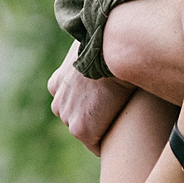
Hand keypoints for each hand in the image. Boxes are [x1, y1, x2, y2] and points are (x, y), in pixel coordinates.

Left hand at [48, 41, 136, 155]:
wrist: (111, 49)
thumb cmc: (107, 42)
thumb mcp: (91, 43)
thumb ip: (91, 52)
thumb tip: (104, 37)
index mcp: (57, 83)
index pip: (73, 102)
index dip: (92, 103)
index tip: (109, 101)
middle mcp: (58, 102)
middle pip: (78, 118)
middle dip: (95, 118)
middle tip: (119, 112)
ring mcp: (68, 117)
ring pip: (87, 131)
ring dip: (102, 129)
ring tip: (124, 124)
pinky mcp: (81, 129)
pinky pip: (96, 145)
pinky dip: (109, 143)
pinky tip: (125, 136)